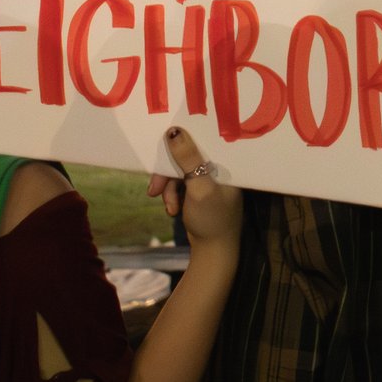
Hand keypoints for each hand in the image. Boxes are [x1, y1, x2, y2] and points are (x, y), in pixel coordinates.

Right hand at [146, 125, 243, 253]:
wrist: (212, 250)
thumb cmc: (213, 219)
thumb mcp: (199, 187)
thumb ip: (188, 160)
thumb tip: (174, 131)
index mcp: (227, 161)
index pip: (203, 139)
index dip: (182, 140)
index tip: (161, 144)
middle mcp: (219, 166)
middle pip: (186, 156)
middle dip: (168, 174)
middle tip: (154, 189)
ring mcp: (209, 177)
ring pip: (179, 171)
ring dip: (168, 188)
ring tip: (169, 206)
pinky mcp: (199, 188)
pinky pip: (179, 183)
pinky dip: (172, 195)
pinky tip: (173, 209)